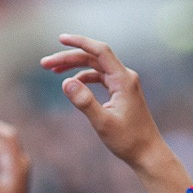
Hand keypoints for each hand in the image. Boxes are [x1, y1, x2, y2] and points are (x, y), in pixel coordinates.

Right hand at [40, 34, 192, 192]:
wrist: (148, 153)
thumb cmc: (128, 140)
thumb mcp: (103, 122)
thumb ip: (84, 102)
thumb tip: (66, 83)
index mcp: (123, 79)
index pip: (100, 51)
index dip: (79, 42)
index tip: (60, 39)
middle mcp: (125, 77)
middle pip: (94, 58)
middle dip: (69, 58)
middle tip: (44, 64)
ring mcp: (124, 84)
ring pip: (95, 67)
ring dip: (74, 67)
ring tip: (52, 71)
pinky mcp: (121, 92)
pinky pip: (100, 78)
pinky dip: (84, 78)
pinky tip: (73, 85)